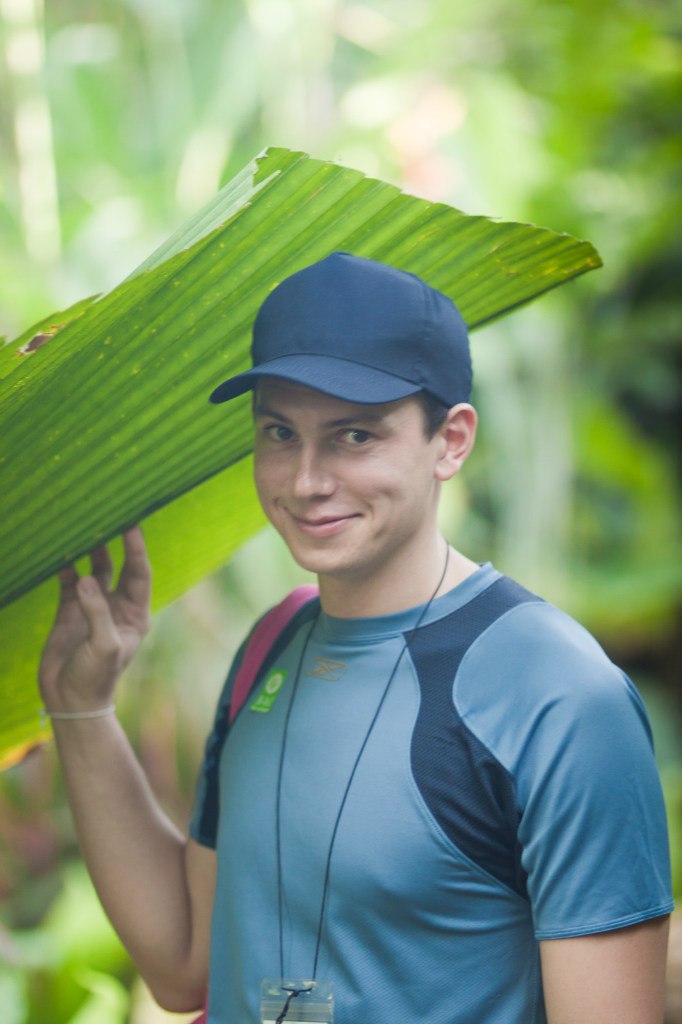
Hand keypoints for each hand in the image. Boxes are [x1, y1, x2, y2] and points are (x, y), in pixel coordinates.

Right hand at [39, 526, 150, 712]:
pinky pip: (70, 582)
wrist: (70, 700)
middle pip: (120, 565)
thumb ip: (97, 612)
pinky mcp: (70, 612)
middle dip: (116, 542)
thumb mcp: (104, 645)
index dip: (136, 548)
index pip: (139, 572)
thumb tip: (86, 579)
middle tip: (111, 514)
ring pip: (95, 570)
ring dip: (91, 550)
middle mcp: (117, 606)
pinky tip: (60, 552)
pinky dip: (66, 567)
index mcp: (135, 613)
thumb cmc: (96, 677)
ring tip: (85, 525)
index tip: (132, 523)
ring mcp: (93, 607)